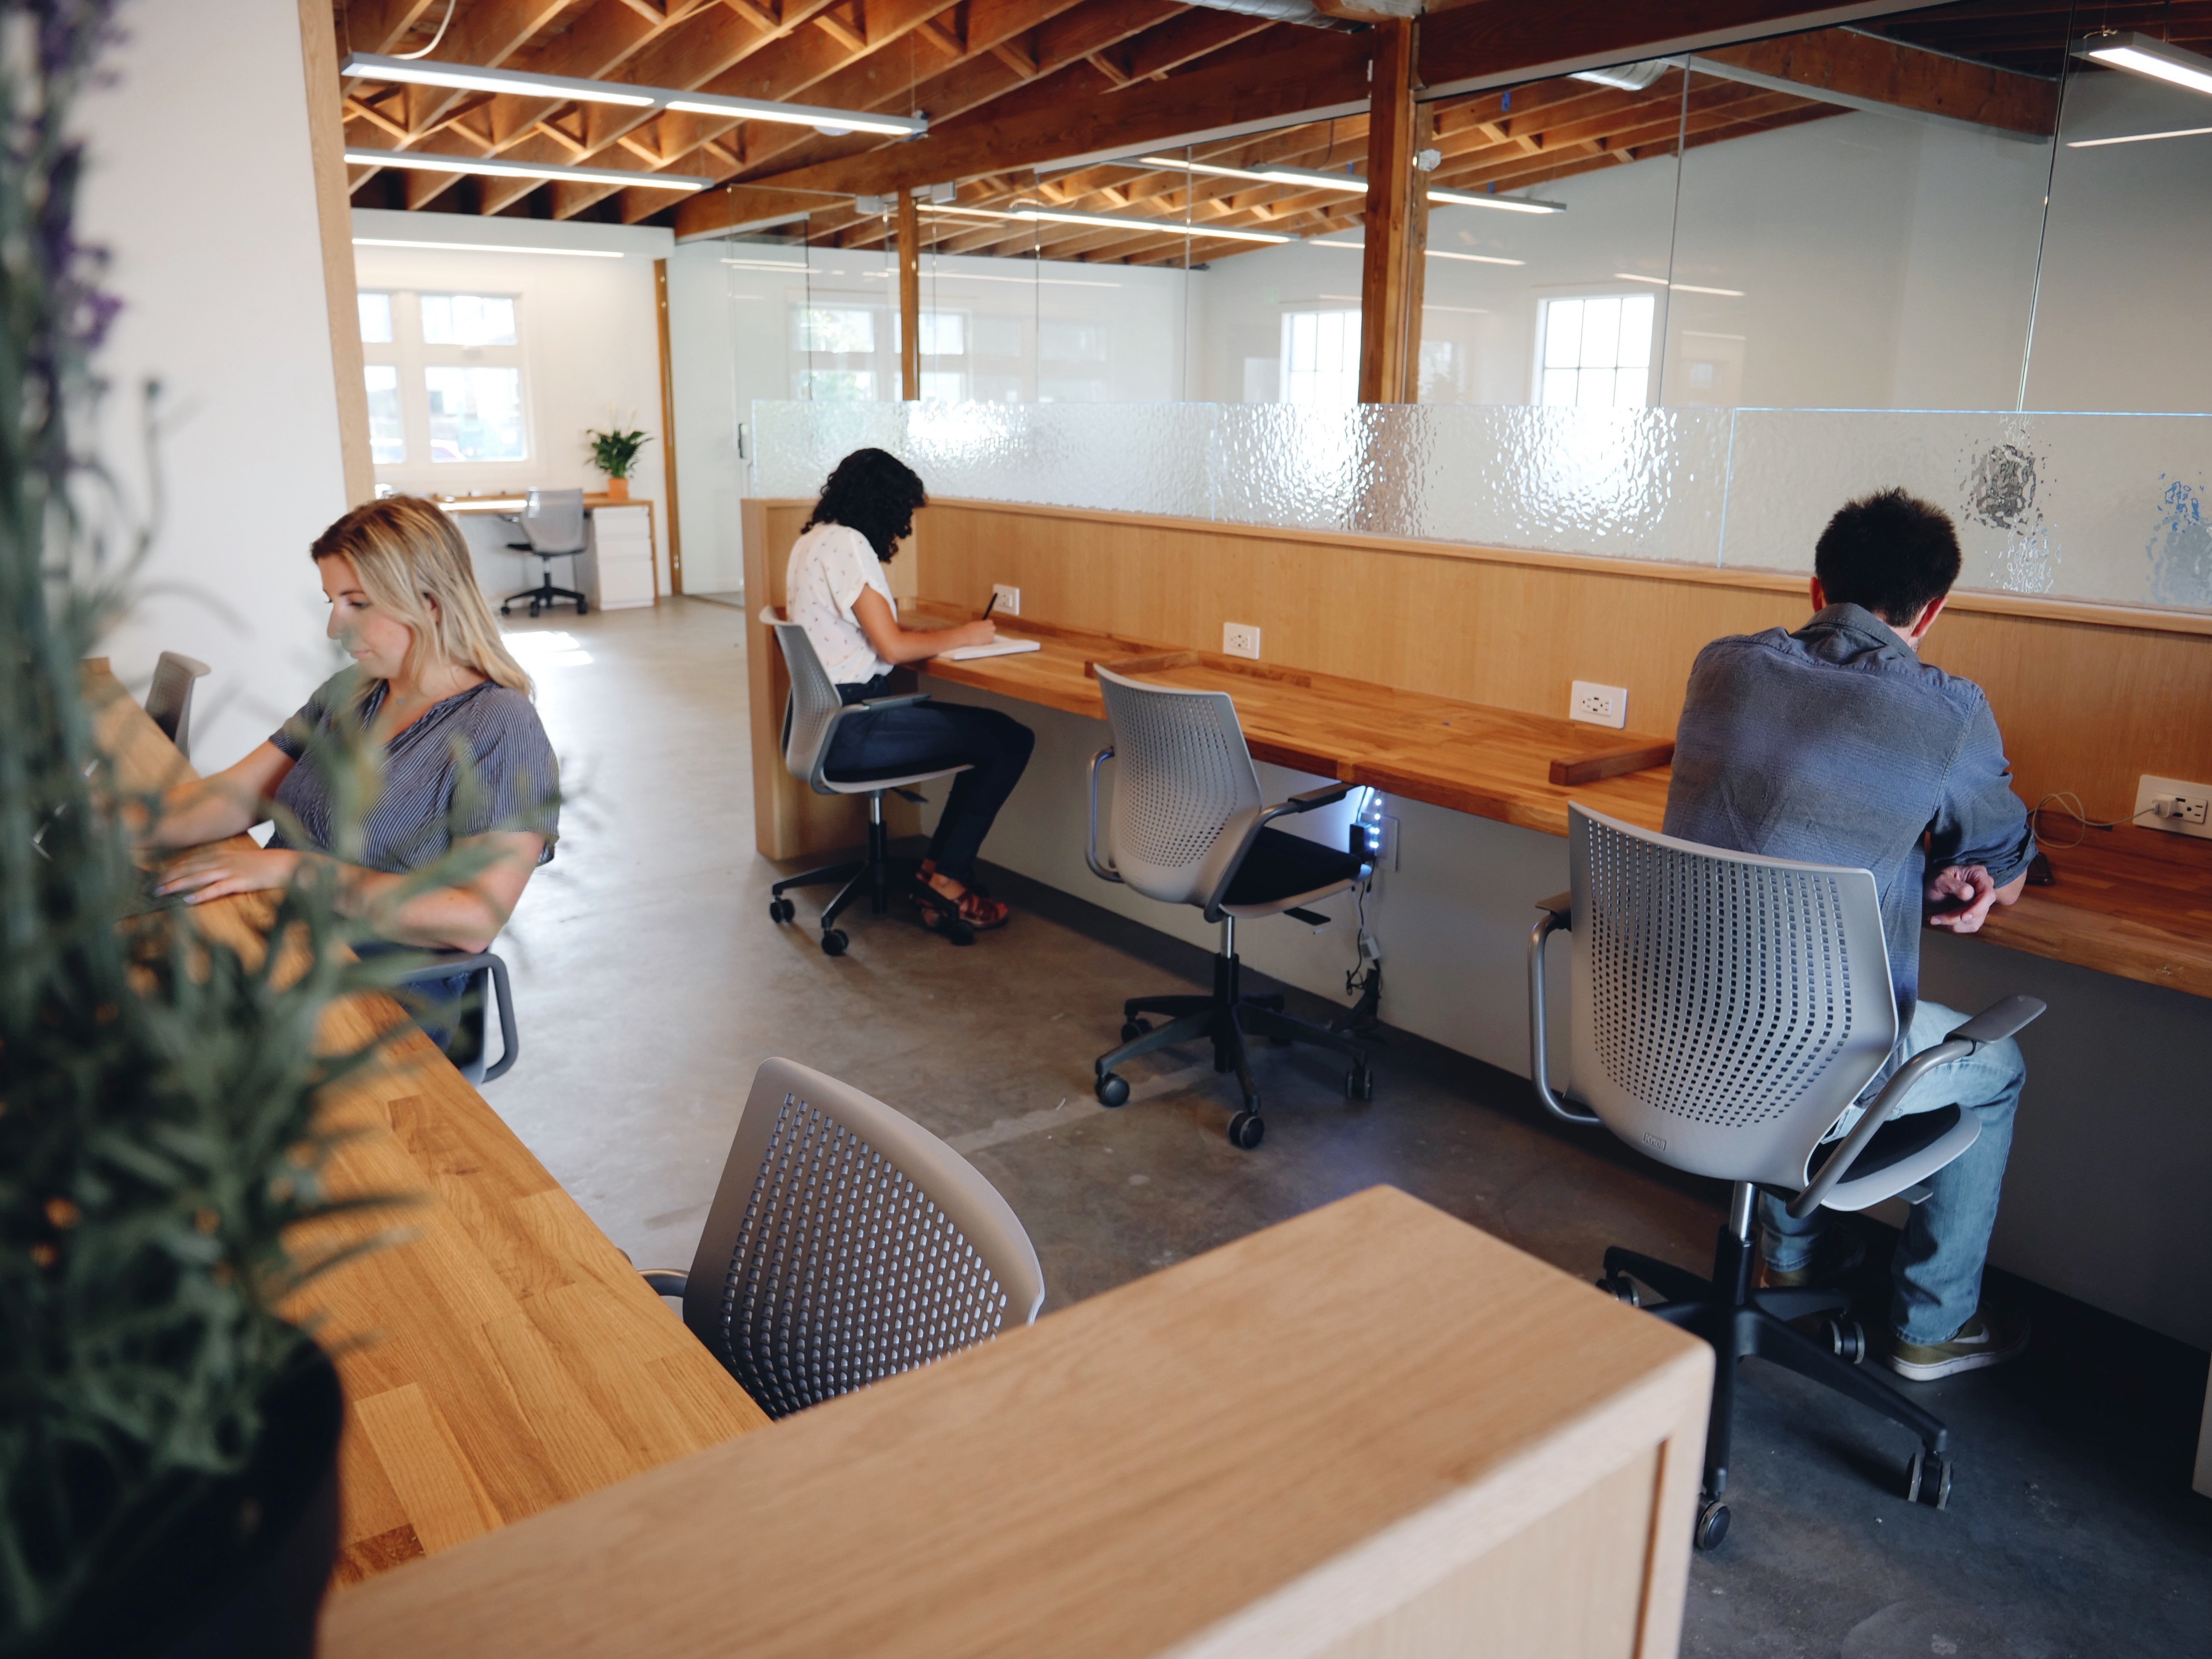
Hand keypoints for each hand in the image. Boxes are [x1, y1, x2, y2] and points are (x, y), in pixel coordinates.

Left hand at [156, 846, 302, 904]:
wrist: (289, 864)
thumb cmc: (266, 864)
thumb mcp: (241, 861)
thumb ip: (223, 864)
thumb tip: (205, 873)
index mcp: (221, 854)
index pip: (189, 860)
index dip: (170, 868)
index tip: (153, 875)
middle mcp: (222, 860)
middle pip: (188, 867)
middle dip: (167, 876)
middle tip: (148, 886)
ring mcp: (231, 870)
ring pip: (197, 876)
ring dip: (177, 884)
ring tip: (160, 891)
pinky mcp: (241, 881)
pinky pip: (217, 888)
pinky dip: (201, 894)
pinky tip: (188, 900)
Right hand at [957, 619, 997, 648]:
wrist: (966, 636)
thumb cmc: (969, 629)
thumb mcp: (976, 623)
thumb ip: (982, 624)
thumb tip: (983, 626)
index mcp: (989, 622)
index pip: (990, 623)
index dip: (986, 626)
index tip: (984, 628)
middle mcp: (992, 627)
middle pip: (992, 629)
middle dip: (988, 631)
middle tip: (982, 633)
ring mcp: (991, 635)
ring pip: (991, 636)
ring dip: (987, 636)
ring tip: (979, 637)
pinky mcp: (989, 641)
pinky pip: (989, 641)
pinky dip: (985, 641)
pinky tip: (980, 640)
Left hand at [1924, 863, 1998, 932]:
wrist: (1929, 891)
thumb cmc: (1935, 882)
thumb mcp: (1939, 880)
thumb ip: (1954, 885)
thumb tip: (1969, 895)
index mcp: (1978, 874)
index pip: (1987, 895)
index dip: (1977, 908)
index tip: (1963, 917)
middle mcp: (1984, 888)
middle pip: (1982, 910)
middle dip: (1959, 916)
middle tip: (1936, 918)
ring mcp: (1982, 902)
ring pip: (1975, 921)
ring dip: (1953, 922)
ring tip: (1935, 917)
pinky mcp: (1977, 914)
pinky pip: (1970, 926)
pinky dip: (1955, 926)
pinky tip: (1941, 919)